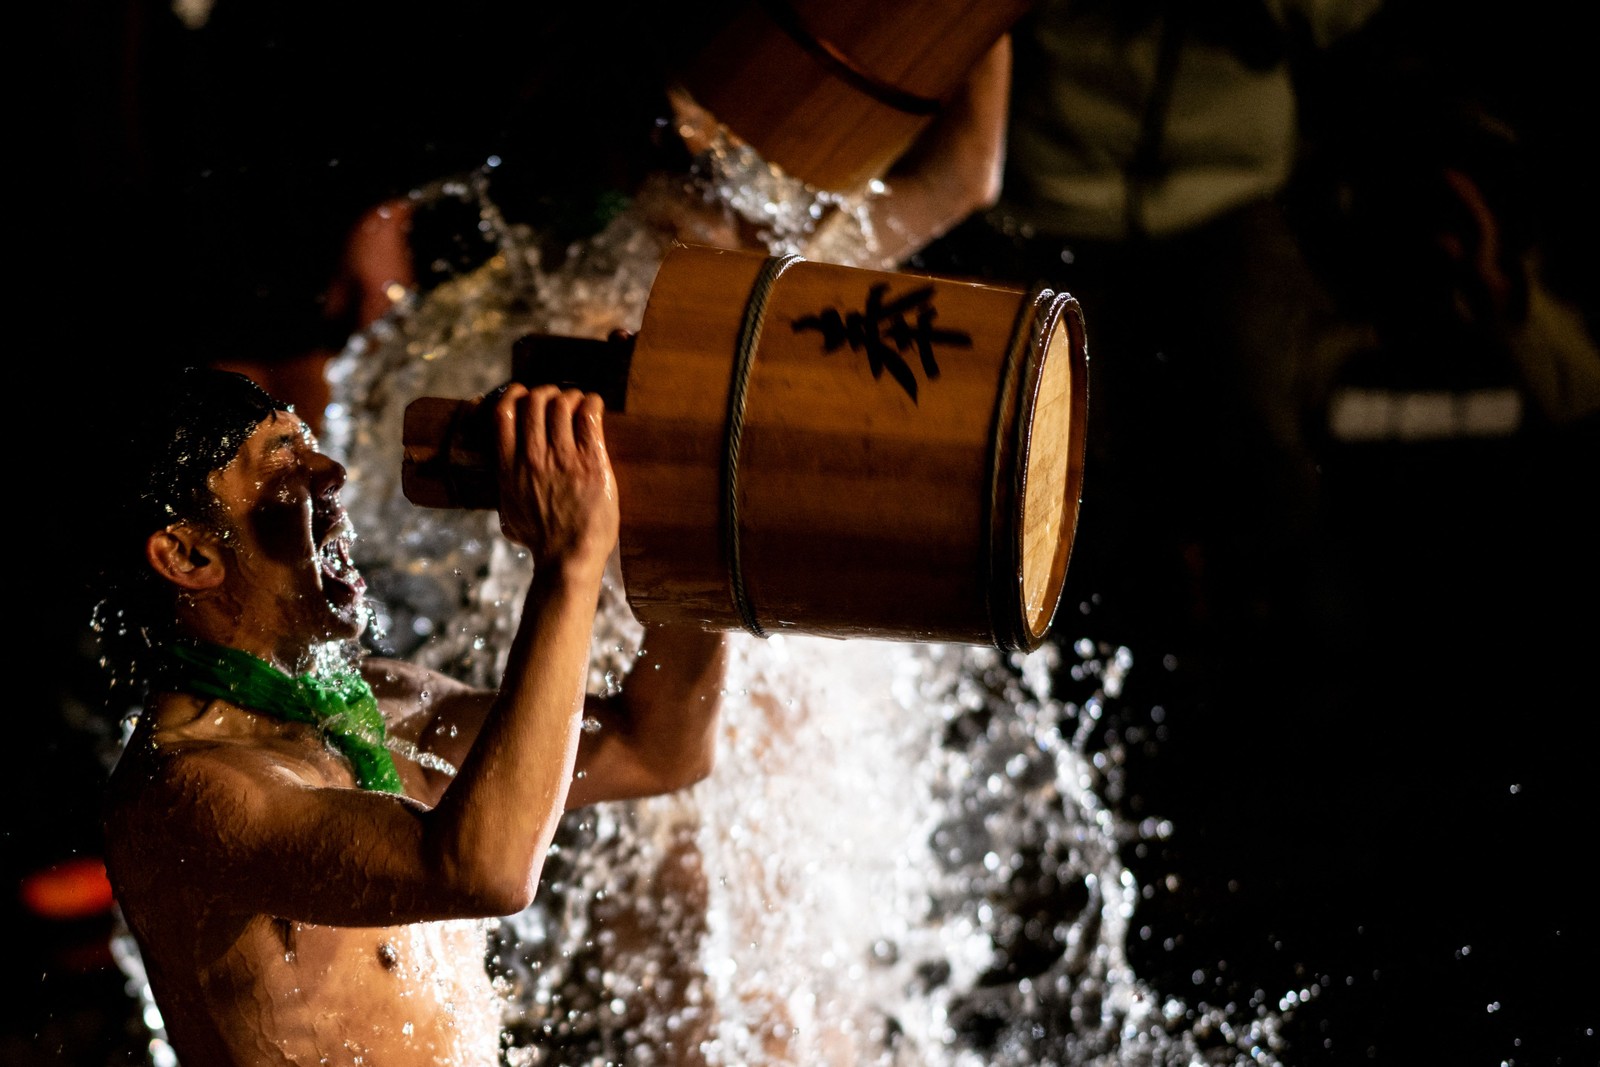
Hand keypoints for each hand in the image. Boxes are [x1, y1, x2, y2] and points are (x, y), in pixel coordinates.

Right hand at [493, 383, 618, 576]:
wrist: (569, 558)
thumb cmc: (541, 542)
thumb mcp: (508, 515)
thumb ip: (505, 492)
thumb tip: (503, 482)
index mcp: (508, 468)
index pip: (503, 414)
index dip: (513, 395)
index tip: (522, 394)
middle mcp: (533, 457)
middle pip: (534, 402)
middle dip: (546, 393)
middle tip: (556, 399)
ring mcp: (563, 458)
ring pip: (562, 404)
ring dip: (571, 396)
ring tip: (578, 402)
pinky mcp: (592, 462)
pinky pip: (589, 417)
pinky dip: (592, 403)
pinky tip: (594, 405)